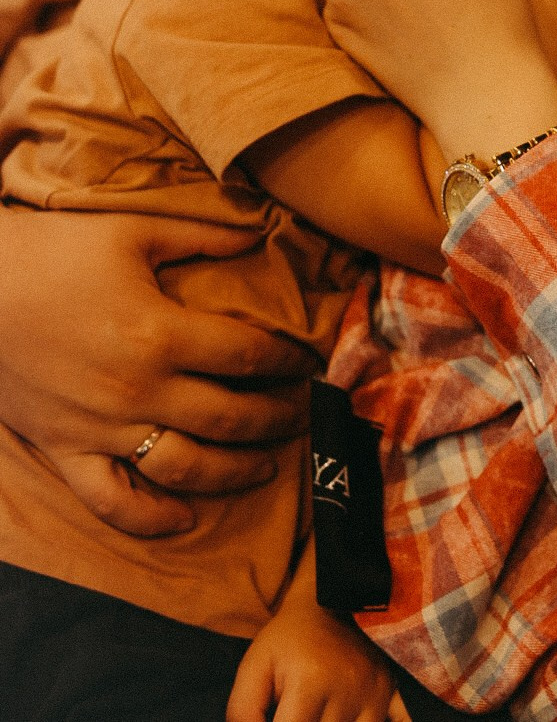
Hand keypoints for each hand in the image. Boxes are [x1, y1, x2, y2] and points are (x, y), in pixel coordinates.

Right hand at [0, 207, 313, 536]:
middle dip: (277, 419)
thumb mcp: (133, 230)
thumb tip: (259, 233)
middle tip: (304, 413)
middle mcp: (140, 389)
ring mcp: (101, 427)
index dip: (288, 362)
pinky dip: (152, 518)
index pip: (248, 357)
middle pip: (229, 417)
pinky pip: (113, 501)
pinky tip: (186, 517)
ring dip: (234, 471)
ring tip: (267, 466)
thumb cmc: (55, 251)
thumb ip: (203, 235)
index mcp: (162, 333)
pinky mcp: (65, 450)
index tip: (310, 363)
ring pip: (185, 467)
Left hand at [227, 599, 399, 721]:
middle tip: (300, 713)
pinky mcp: (392, 693)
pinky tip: (357, 719)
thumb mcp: (255, 666)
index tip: (281, 717)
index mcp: (311, 681)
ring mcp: (375, 693)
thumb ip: (242, 713)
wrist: (330, 600)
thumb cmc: (289, 638)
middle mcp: (349, 689)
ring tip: (320, 714)